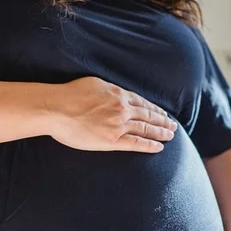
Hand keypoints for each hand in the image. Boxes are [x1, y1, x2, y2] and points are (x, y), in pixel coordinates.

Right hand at [46, 77, 177, 152]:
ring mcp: (119, 125)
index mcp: (118, 94)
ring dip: (160, 133)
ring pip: (145, 129)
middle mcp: (123, 109)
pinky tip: (159, 148)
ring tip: (170, 136)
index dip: (154, 109)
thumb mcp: (94, 83)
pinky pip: (136, 143)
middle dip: (162, 121)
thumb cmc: (69, 94)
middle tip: (173, 126)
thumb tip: (115, 93)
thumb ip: (109, 89)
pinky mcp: (112, 140)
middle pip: (148, 116)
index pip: (142, 102)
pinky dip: (149, 146)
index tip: (162, 113)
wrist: (57, 108)